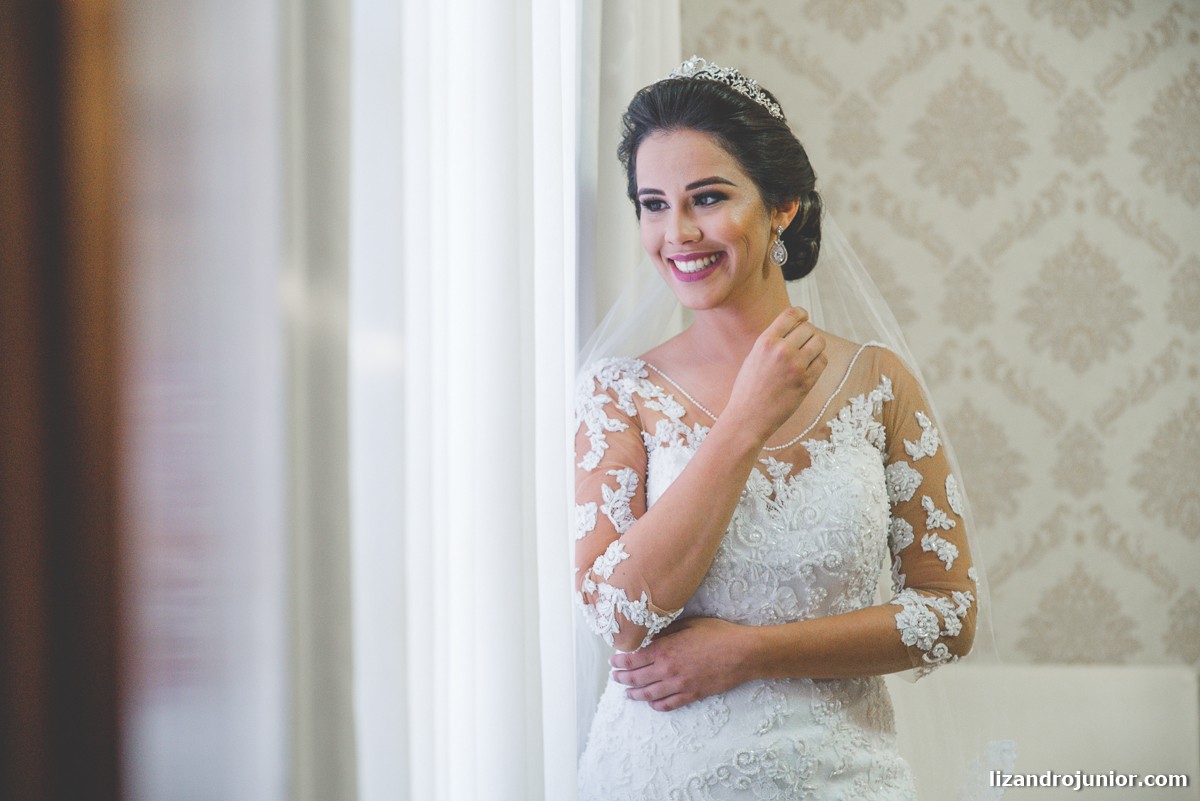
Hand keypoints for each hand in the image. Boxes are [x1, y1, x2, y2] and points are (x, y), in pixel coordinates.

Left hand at [609, 617, 755, 711]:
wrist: (742, 654)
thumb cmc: (718, 634)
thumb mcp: (689, 624)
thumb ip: (667, 631)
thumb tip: (652, 636)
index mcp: (665, 649)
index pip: (634, 658)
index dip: (621, 661)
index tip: (613, 661)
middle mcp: (667, 669)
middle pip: (637, 677)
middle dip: (623, 678)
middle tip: (615, 677)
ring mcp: (679, 685)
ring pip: (650, 694)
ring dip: (635, 694)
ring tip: (627, 694)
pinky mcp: (692, 695)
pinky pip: (669, 704)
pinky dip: (657, 706)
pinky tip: (652, 704)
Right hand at [724, 306, 826, 444]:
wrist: (748, 417)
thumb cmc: (749, 387)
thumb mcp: (754, 356)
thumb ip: (773, 341)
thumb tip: (796, 327)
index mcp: (766, 341)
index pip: (791, 314)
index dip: (801, 314)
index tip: (803, 318)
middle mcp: (782, 350)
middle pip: (809, 328)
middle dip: (807, 333)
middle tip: (802, 344)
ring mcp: (796, 366)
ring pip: (819, 342)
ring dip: (815, 346)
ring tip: (806, 355)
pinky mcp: (807, 381)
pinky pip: (822, 361)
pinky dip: (818, 362)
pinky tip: (807, 369)